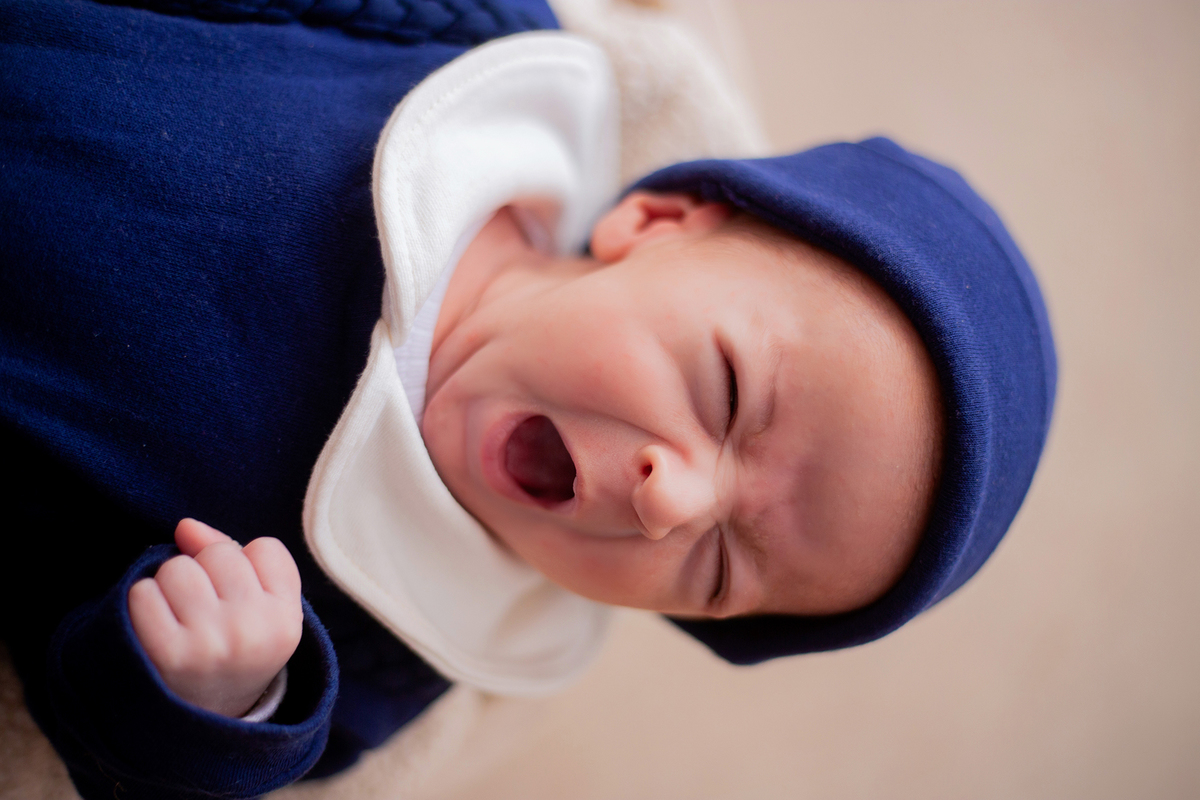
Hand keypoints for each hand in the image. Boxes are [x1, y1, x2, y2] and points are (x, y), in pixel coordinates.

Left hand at [128, 519, 302, 717]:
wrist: (205, 718)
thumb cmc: (235, 648)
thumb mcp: (259, 607)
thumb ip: (232, 554)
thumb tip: (185, 525)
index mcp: (286, 620)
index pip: (264, 548)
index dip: (246, 565)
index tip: (242, 597)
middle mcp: (253, 631)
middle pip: (219, 554)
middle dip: (205, 569)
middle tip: (206, 609)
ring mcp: (209, 644)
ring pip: (178, 568)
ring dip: (171, 584)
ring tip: (180, 616)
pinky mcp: (166, 655)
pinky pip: (143, 593)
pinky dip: (143, 602)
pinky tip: (156, 626)